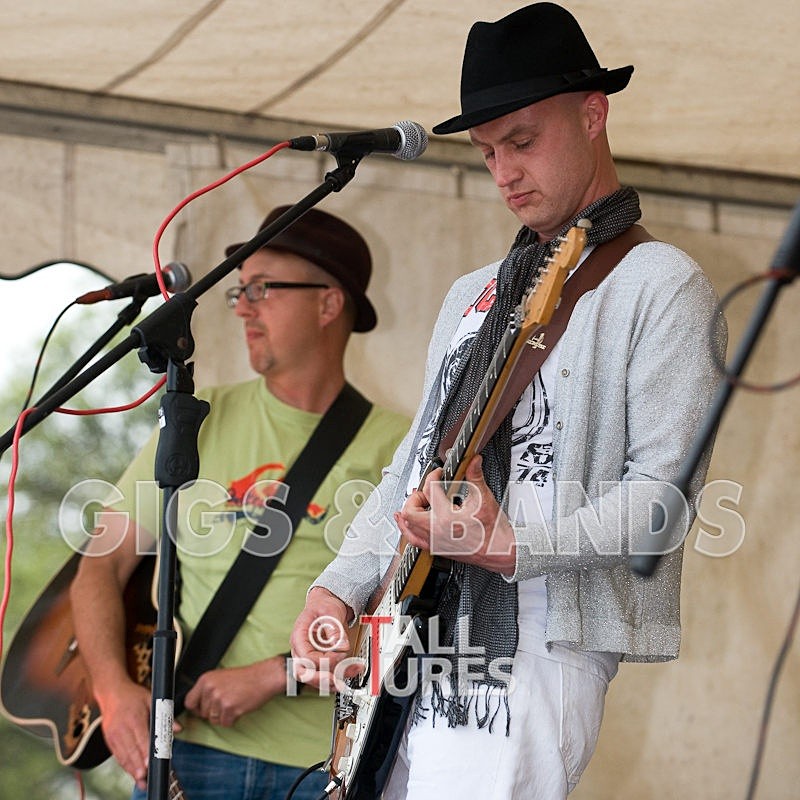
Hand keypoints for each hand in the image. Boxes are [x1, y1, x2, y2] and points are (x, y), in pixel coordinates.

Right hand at [97, 681, 155, 789]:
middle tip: (145, 778)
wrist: (112, 692)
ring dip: (132, 770)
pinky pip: (118, 756)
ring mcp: (113, 735)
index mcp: (134, 717)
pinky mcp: (109, 740)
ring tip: (141, 781)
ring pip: (123, 756)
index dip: (145, 753)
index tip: (150, 765)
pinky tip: (133, 773)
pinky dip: (126, 766)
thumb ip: (165, 715)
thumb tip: (178, 729)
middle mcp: (122, 728)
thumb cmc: (134, 696)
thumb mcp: (152, 699)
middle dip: (138, 766)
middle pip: (131, 750)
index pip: (141, 738)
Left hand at [183, 658, 285, 726]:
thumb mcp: (220, 678)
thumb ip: (207, 690)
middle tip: (228, 701)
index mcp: (205, 679)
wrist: (263, 677)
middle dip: (214, 712)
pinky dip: (233, 719)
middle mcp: (210, 688)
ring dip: (224, 716)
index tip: (204, 709)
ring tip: (235, 702)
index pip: (189, 702)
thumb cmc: (244, 678)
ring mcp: (219, 699)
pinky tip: (240, 707)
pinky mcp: (230, 709)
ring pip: (214, 720)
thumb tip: (196, 707)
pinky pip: (225, 723)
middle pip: (203, 713)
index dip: (196, 709)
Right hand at [290, 587, 359, 690]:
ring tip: (349, 675)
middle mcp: (301, 649)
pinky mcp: (320, 660)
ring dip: (332, 681)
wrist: (326, 604)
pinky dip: (339, 675)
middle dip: (320, 680)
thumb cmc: (323, 606)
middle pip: (304, 673)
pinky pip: (326, 672)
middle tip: (336, 681)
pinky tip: (351, 671)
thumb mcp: (330, 611)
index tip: (340, 654)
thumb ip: (334, 628)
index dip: (324, 660)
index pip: (306, 657)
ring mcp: (309, 657)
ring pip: (315, 677)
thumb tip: (340, 646)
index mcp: (299, 636)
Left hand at [396, 455, 516, 574]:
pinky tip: (404, 522)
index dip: (433, 476)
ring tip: (417, 502)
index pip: (430, 489)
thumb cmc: (493, 531)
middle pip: (410, 510)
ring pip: (408, 526)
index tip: (439, 473)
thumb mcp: (484, 498)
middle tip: (426, 491)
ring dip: (409, 511)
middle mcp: (437, 531)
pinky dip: (407, 529)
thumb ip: (476, 476)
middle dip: (415, 496)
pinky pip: (413, 540)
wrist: (500, 551)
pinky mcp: (436, 548)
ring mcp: (435, 542)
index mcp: (447, 517)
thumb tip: (473, 461)